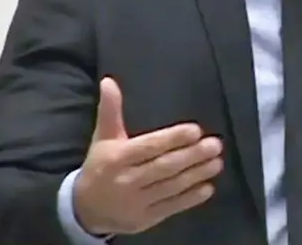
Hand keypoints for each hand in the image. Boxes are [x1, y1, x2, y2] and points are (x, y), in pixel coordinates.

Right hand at [73, 77, 223, 235]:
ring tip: (217, 162)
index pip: (149, 147)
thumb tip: (109, 81)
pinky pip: (171, 208)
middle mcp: (126, 180)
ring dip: (196, 174)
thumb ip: (110, 110)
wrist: (84, 210)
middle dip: (191, 156)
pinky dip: (190, 198)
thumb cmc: (100, 166)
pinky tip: (207, 187)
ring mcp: (136, 203)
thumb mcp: (103, 137)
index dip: (172, 139)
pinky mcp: (145, 220)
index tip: (195, 130)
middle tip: (215, 144)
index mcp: (117, 158)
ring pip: (171, 187)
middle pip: (164, 167)